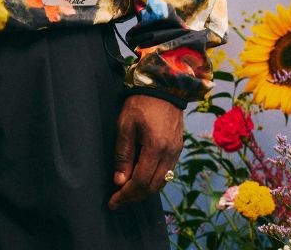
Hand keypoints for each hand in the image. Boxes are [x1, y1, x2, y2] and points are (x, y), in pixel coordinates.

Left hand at [109, 95, 183, 209]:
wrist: (164, 86)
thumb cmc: (140, 104)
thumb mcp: (125, 126)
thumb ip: (123, 155)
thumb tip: (119, 182)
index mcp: (156, 148)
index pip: (140, 182)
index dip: (125, 195)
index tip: (112, 203)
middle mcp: (169, 154)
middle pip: (152, 187)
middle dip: (134, 197)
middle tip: (118, 200)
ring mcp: (176, 152)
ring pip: (161, 182)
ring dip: (144, 191)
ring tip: (127, 192)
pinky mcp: (178, 148)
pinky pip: (166, 172)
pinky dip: (153, 181)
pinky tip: (141, 178)